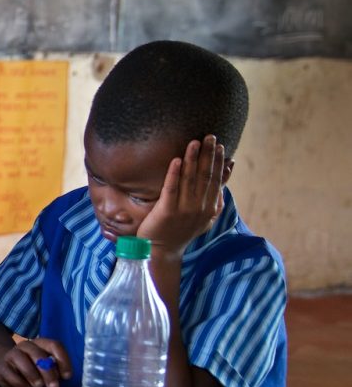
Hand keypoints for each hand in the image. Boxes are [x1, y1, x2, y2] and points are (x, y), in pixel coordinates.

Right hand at [0, 337, 71, 386]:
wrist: (4, 368)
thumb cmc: (31, 370)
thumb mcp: (44, 369)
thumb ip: (54, 370)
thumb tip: (61, 377)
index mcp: (40, 344)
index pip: (54, 345)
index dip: (63, 360)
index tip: (66, 376)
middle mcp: (26, 346)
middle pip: (38, 354)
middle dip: (48, 372)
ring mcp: (11, 355)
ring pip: (21, 360)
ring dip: (32, 375)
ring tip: (38, 386)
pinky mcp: (1, 367)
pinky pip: (9, 373)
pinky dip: (19, 383)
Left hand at [138, 135, 226, 259]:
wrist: (161, 250)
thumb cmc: (180, 230)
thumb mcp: (204, 218)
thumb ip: (214, 200)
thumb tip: (225, 181)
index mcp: (210, 208)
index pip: (216, 180)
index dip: (218, 162)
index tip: (220, 146)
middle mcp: (200, 208)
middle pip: (205, 176)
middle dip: (208, 155)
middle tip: (210, 136)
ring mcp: (184, 210)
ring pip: (190, 179)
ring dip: (193, 159)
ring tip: (194, 142)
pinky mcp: (167, 211)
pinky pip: (171, 189)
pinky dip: (174, 173)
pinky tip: (176, 159)